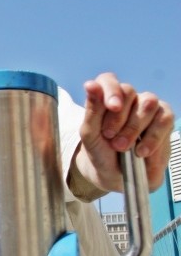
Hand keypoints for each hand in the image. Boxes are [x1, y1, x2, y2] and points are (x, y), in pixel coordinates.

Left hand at [76, 73, 172, 192]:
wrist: (115, 175)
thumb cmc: (100, 152)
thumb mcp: (90, 135)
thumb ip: (92, 110)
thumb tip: (91, 84)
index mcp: (106, 98)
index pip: (108, 80)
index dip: (111, 90)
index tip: (113, 107)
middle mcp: (128, 99)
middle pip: (129, 91)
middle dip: (119, 118)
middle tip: (111, 139)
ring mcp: (147, 108)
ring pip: (148, 103)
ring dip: (134, 128)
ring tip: (123, 147)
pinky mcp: (164, 120)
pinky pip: (164, 119)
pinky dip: (152, 137)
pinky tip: (141, 151)